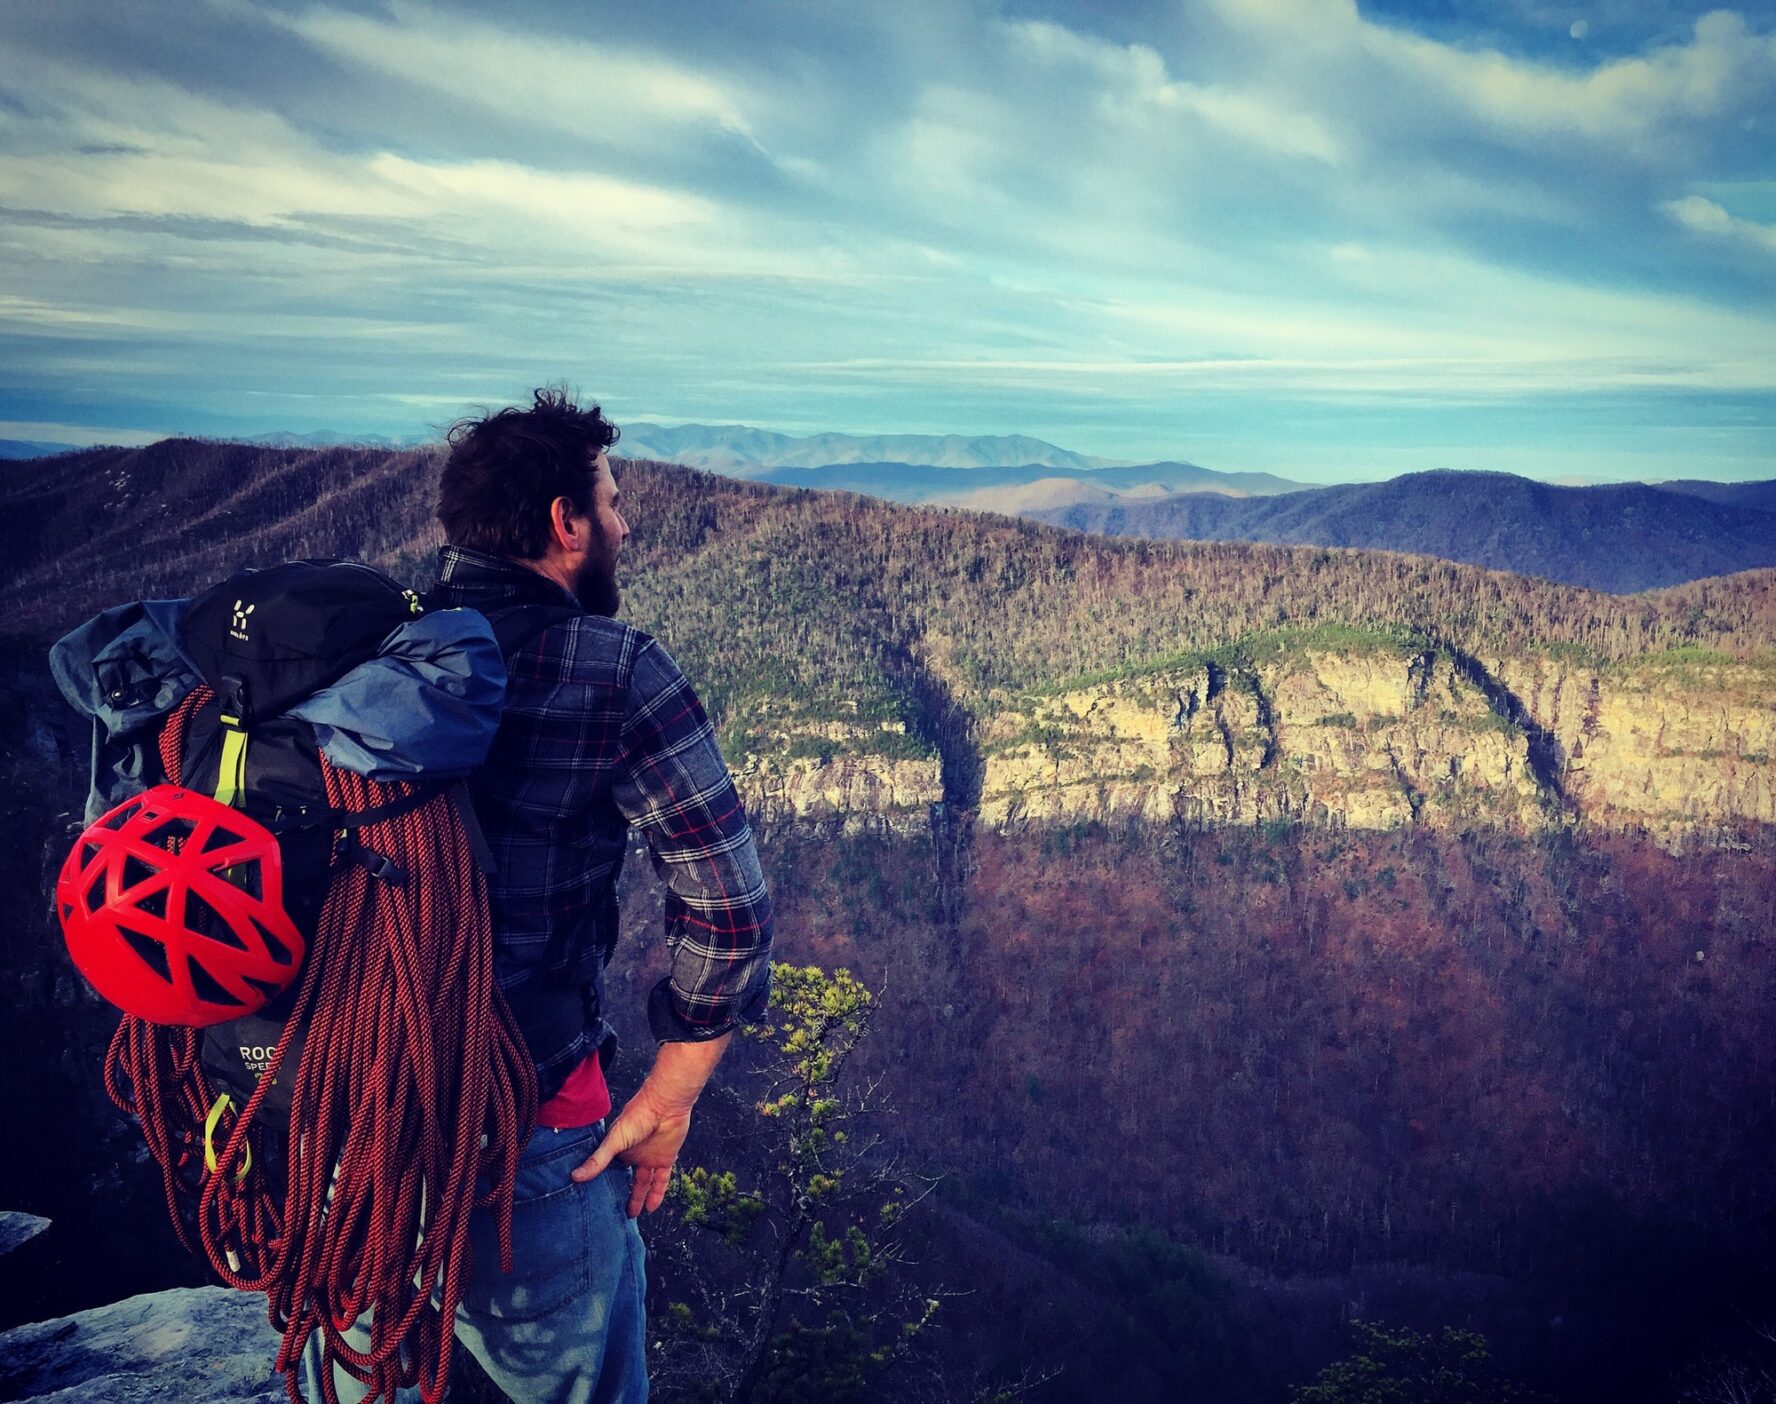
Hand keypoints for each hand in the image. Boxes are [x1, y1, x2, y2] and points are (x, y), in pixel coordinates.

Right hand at [570, 1083, 690, 1217]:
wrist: (666, 1105)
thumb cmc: (637, 1116)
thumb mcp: (614, 1140)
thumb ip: (597, 1160)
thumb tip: (574, 1177)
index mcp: (619, 1148)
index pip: (609, 1169)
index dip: (603, 1183)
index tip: (595, 1199)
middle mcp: (633, 1154)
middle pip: (627, 1179)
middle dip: (622, 1194)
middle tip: (614, 1213)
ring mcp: (650, 1157)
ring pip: (644, 1182)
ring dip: (639, 1198)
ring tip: (633, 1215)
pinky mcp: (666, 1159)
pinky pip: (661, 1180)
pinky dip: (657, 1194)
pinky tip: (652, 1208)